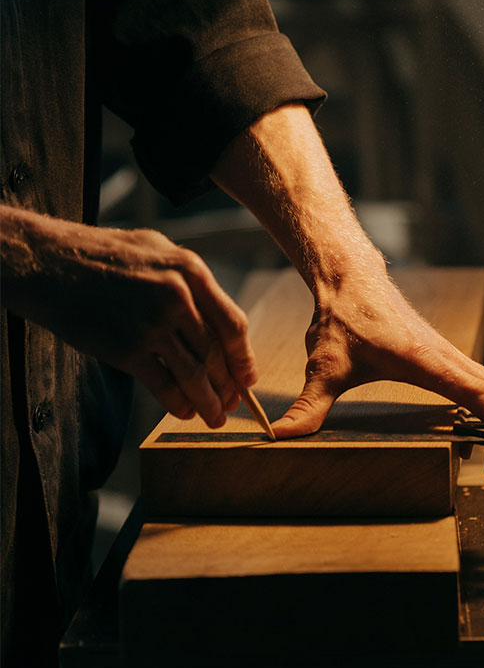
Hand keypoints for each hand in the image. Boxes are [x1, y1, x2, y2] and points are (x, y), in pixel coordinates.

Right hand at [1, 207, 255, 426]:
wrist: (51, 262)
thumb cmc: (107, 255)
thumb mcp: (159, 250)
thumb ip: (192, 281)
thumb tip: (218, 319)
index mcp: (191, 271)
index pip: (233, 324)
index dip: (244, 357)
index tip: (247, 377)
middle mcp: (178, 297)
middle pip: (216, 354)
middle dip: (228, 385)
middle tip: (232, 403)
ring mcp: (152, 324)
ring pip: (194, 374)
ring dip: (209, 402)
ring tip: (215, 417)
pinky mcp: (126, 348)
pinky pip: (163, 385)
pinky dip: (178, 404)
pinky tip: (184, 412)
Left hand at [271, 272, 483, 476]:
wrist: (351, 278)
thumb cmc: (342, 319)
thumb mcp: (325, 366)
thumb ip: (309, 406)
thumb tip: (283, 437)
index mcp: (427, 362)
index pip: (480, 395)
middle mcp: (446, 356)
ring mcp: (447, 352)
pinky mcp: (441, 351)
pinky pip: (479, 377)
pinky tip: (465, 421)